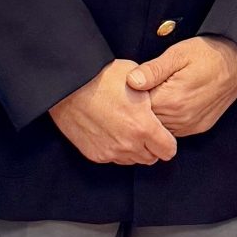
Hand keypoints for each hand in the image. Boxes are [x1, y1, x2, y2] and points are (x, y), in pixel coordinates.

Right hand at [47, 60, 177, 164]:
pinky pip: (113, 158)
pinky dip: (114, 149)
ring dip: (132, 148)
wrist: (67, 84)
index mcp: (143, 126)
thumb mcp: (135, 78)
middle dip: (150, 145)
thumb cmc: (101, 76)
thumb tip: (159, 103)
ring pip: (132, 160)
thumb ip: (152, 98)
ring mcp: (110, 152)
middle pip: (151, 158)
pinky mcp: (95, 154)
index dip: (166, 140)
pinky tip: (108, 131)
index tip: (161, 132)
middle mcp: (128, 144)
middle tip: (141, 128)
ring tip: (123, 128)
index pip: (168, 150)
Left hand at [126, 36, 236, 137]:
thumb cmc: (208, 54)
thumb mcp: (177, 54)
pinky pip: (174, 129)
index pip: (139, 108)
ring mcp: (191, 126)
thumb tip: (131, 81)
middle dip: (140, 108)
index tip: (128, 86)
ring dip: (154, 115)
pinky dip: (167, 119)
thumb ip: (153, 70)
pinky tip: (167, 103)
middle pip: (148, 121)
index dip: (131, 97)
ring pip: (160, 128)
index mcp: (173, 100)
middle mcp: (182, 119)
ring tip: (155, 94)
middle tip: (139, 89)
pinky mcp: (199, 127)